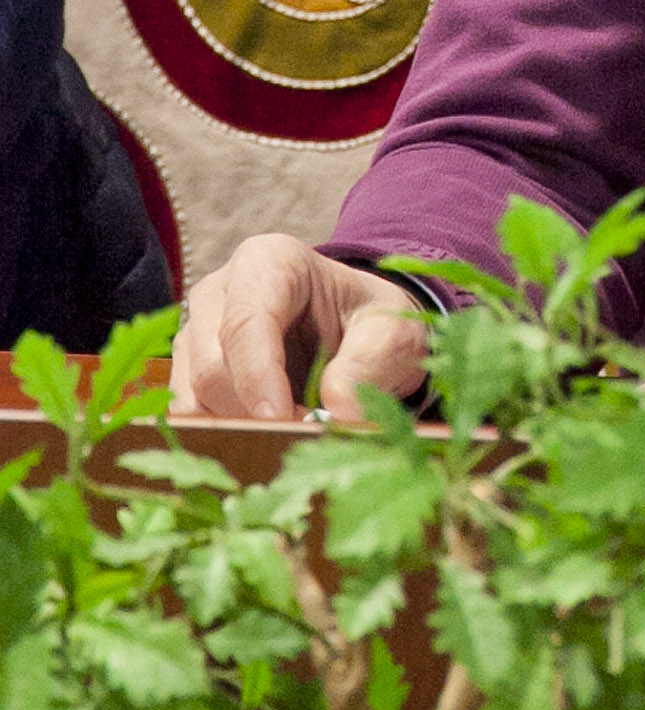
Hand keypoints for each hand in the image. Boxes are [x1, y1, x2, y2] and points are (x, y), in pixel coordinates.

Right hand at [171, 235, 429, 423]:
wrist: (354, 328)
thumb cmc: (368, 321)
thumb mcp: (391, 332)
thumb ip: (368, 364)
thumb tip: (339, 412)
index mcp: (269, 262)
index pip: (246, 323)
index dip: (258, 378)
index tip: (282, 422)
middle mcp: (220, 291)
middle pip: (212, 366)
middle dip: (252, 413)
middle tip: (299, 442)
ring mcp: (196, 333)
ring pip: (193, 397)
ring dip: (235, 431)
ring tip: (287, 444)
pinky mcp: (188, 373)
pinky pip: (188, 416)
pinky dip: (221, 441)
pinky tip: (261, 446)